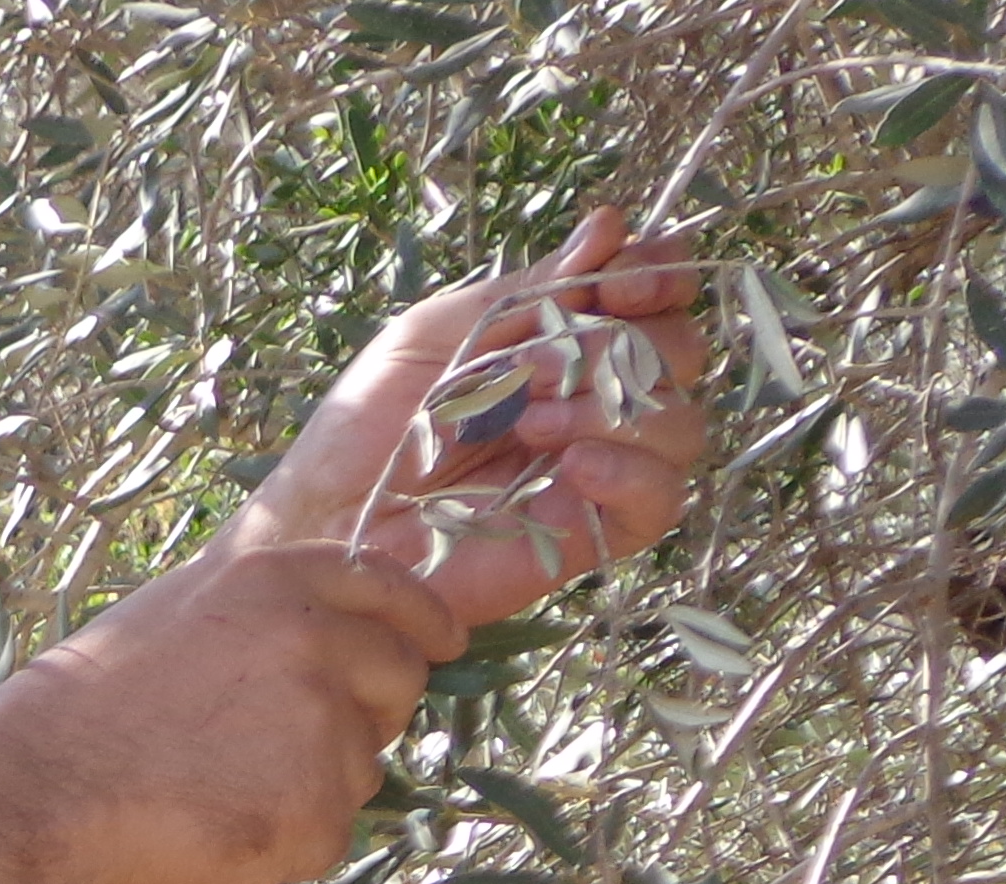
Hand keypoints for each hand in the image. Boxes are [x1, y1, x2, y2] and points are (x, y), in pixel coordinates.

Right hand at [0, 534, 466, 883]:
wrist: (40, 797)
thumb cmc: (85, 708)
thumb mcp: (178, 610)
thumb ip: (265, 607)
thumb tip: (334, 621)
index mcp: (282, 580)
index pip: (393, 591)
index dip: (423, 621)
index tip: (442, 644)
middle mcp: (319, 642)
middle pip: (400, 678)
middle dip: (366, 712)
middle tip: (283, 746)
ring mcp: (325, 729)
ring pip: (366, 764)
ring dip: (315, 782)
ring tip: (221, 789)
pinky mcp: (319, 813)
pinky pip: (329, 833)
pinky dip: (286, 843)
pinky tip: (218, 831)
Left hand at [254, 209, 712, 626]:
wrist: (325, 524)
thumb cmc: (365, 428)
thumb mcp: (438, 332)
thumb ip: (529, 289)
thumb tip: (611, 227)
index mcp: (563, 344)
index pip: (656, 297)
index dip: (657, 278)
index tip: (617, 281)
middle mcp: (592, 402)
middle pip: (678, 353)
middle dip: (620, 345)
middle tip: (528, 370)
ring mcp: (595, 469)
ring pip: (681, 425)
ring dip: (611, 408)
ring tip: (526, 422)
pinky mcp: (587, 534)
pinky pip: (660, 500)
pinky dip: (630, 471)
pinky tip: (572, 464)